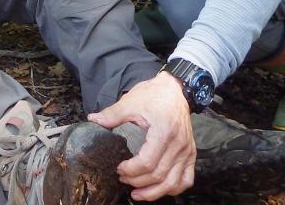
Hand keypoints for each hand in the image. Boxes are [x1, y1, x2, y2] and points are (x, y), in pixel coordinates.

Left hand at [87, 72, 194, 200]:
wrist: (175, 89)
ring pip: (173, 183)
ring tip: (137, 194)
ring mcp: (187, 151)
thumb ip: (112, 114)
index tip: (119, 168)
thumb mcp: (131, 101)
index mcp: (164, 132)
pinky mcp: (191, 154)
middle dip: (137, 182)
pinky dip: (173, 188)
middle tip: (122, 179)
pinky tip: (159, 189)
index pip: (147, 163)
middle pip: (158, 175)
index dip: (130, 171)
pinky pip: (186, 180)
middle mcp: (179, 145)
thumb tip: (93, 121)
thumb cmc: (154, 95)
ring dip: (154, 192)